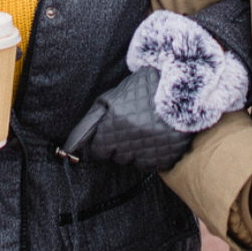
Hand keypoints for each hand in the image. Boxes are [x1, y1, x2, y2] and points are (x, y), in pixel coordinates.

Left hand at [64, 66, 195, 169]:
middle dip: (120, 146)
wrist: (181, 85)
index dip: (103, 142)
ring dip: (136, 151)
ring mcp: (151, 148)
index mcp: (115, 122)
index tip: (111, 134)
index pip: (98, 150)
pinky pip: (152, 165)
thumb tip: (70, 148)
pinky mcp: (168, 155)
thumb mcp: (111, 99)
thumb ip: (89, 123)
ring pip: (134, 163)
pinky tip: (156, 137)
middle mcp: (131, 138)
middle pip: (116, 158)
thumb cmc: (142, 90)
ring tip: (146, 130)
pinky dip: (152, 155)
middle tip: (132, 127)